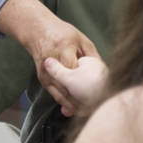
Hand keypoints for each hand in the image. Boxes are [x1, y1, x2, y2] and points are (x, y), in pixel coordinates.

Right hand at [0, 0, 98, 114]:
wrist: (38, 32)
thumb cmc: (62, 33)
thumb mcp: (81, 40)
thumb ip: (92, 55)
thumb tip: (105, 71)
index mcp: (63, 49)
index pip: (74, 71)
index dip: (86, 84)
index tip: (99, 93)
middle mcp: (51, 63)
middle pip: (66, 86)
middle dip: (81, 99)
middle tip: (97, 107)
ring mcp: (45, 73)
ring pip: (60, 95)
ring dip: (74, 105)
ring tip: (88, 111)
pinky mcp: (43, 79)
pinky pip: (55, 95)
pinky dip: (66, 103)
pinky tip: (76, 108)